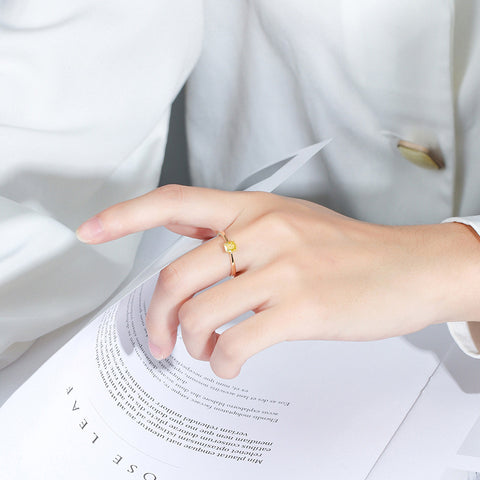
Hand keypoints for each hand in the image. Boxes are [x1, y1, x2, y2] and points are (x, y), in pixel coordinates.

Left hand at [77, 185, 479, 377]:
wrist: (406, 266)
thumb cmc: (345, 249)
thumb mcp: (287, 221)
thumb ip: (237, 230)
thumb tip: (191, 243)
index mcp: (253, 208)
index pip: (175, 202)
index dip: (125, 214)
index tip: (91, 229)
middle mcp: (263, 231)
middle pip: (176, 276)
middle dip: (159, 317)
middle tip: (163, 341)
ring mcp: (283, 269)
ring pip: (202, 313)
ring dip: (194, 344)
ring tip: (207, 351)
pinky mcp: (302, 308)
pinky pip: (237, 342)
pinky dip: (225, 362)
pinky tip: (233, 363)